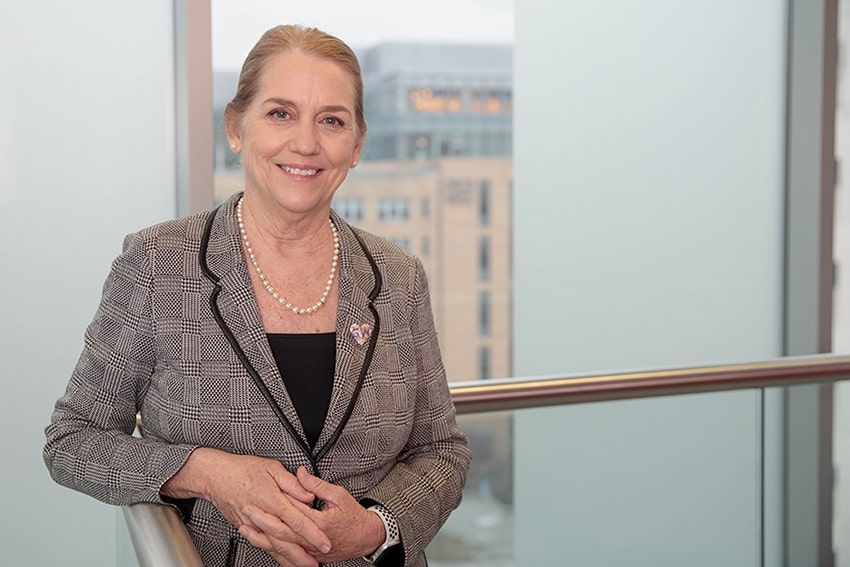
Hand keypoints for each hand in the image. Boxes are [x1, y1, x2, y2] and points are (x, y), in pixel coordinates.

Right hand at [162, 448, 330, 554]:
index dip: (312, 534)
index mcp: (272, 500)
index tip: (325, 543)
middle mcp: (263, 516)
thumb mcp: (271, 467)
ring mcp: (253, 525)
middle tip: (317, 563)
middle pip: (286, 541)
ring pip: (274, 547)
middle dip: (303, 555)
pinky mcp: (246, 528)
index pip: (297, 521)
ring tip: (303, 566)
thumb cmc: (242, 469)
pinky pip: (263, 545)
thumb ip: (292, 483)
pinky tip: (283, 560)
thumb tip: (309, 495)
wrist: (215, 476)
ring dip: (290, 559)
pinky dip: (274, 555)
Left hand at [240, 467, 384, 563]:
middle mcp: (314, 541)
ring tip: (246, 529)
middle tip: (246, 512)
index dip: (274, 505)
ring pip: (282, 547)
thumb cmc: (354, 517)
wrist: (366, 538)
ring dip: (262, 538)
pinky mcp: (309, 556)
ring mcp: (311, 551)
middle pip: (282, 532)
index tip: (259, 497)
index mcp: (321, 523)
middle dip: (262, 522)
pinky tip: (260, 542)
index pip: (294, 513)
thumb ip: (317, 485)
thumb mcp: (339, 495)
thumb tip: (301, 474)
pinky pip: (287, 555)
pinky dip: (272, 549)